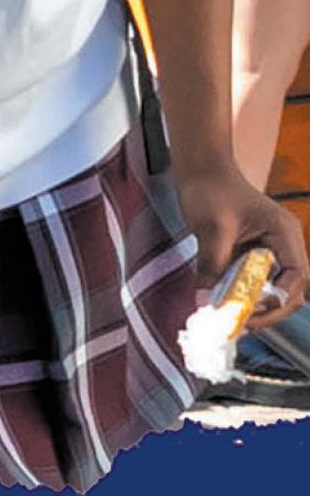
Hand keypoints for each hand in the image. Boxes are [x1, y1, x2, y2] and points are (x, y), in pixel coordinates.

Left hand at [174, 163, 307, 325]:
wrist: (200, 170)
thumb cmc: (210, 189)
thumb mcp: (211, 227)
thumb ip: (210, 264)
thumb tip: (204, 301)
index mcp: (284, 233)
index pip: (296, 276)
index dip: (278, 298)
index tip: (251, 310)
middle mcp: (283, 244)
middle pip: (289, 289)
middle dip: (267, 310)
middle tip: (239, 324)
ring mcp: (268, 251)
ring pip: (271, 289)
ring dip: (253, 307)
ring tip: (230, 321)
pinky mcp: (250, 255)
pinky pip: (253, 282)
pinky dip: (240, 297)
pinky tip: (222, 306)